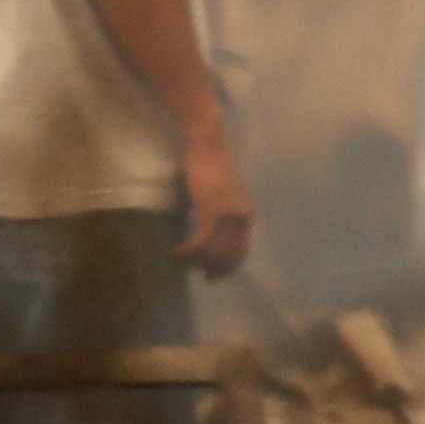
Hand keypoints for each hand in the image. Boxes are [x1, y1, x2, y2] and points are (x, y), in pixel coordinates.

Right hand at [178, 130, 255, 278]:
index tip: (217, 276)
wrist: (208, 147)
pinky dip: (189, 252)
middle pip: (230, 255)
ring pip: (215, 252)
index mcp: (247, 215)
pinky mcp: (213, 211)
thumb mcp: (219, 198)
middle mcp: (243, 217)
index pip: (242, 249)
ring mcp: (230, 215)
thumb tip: (206, 237)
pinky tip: (177, 252)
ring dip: (196, 261)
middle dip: (215, 269)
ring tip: (182, 260)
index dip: (230, 266)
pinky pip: (202, 242)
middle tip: (200, 275)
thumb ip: (218, 216)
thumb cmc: (209, 169)